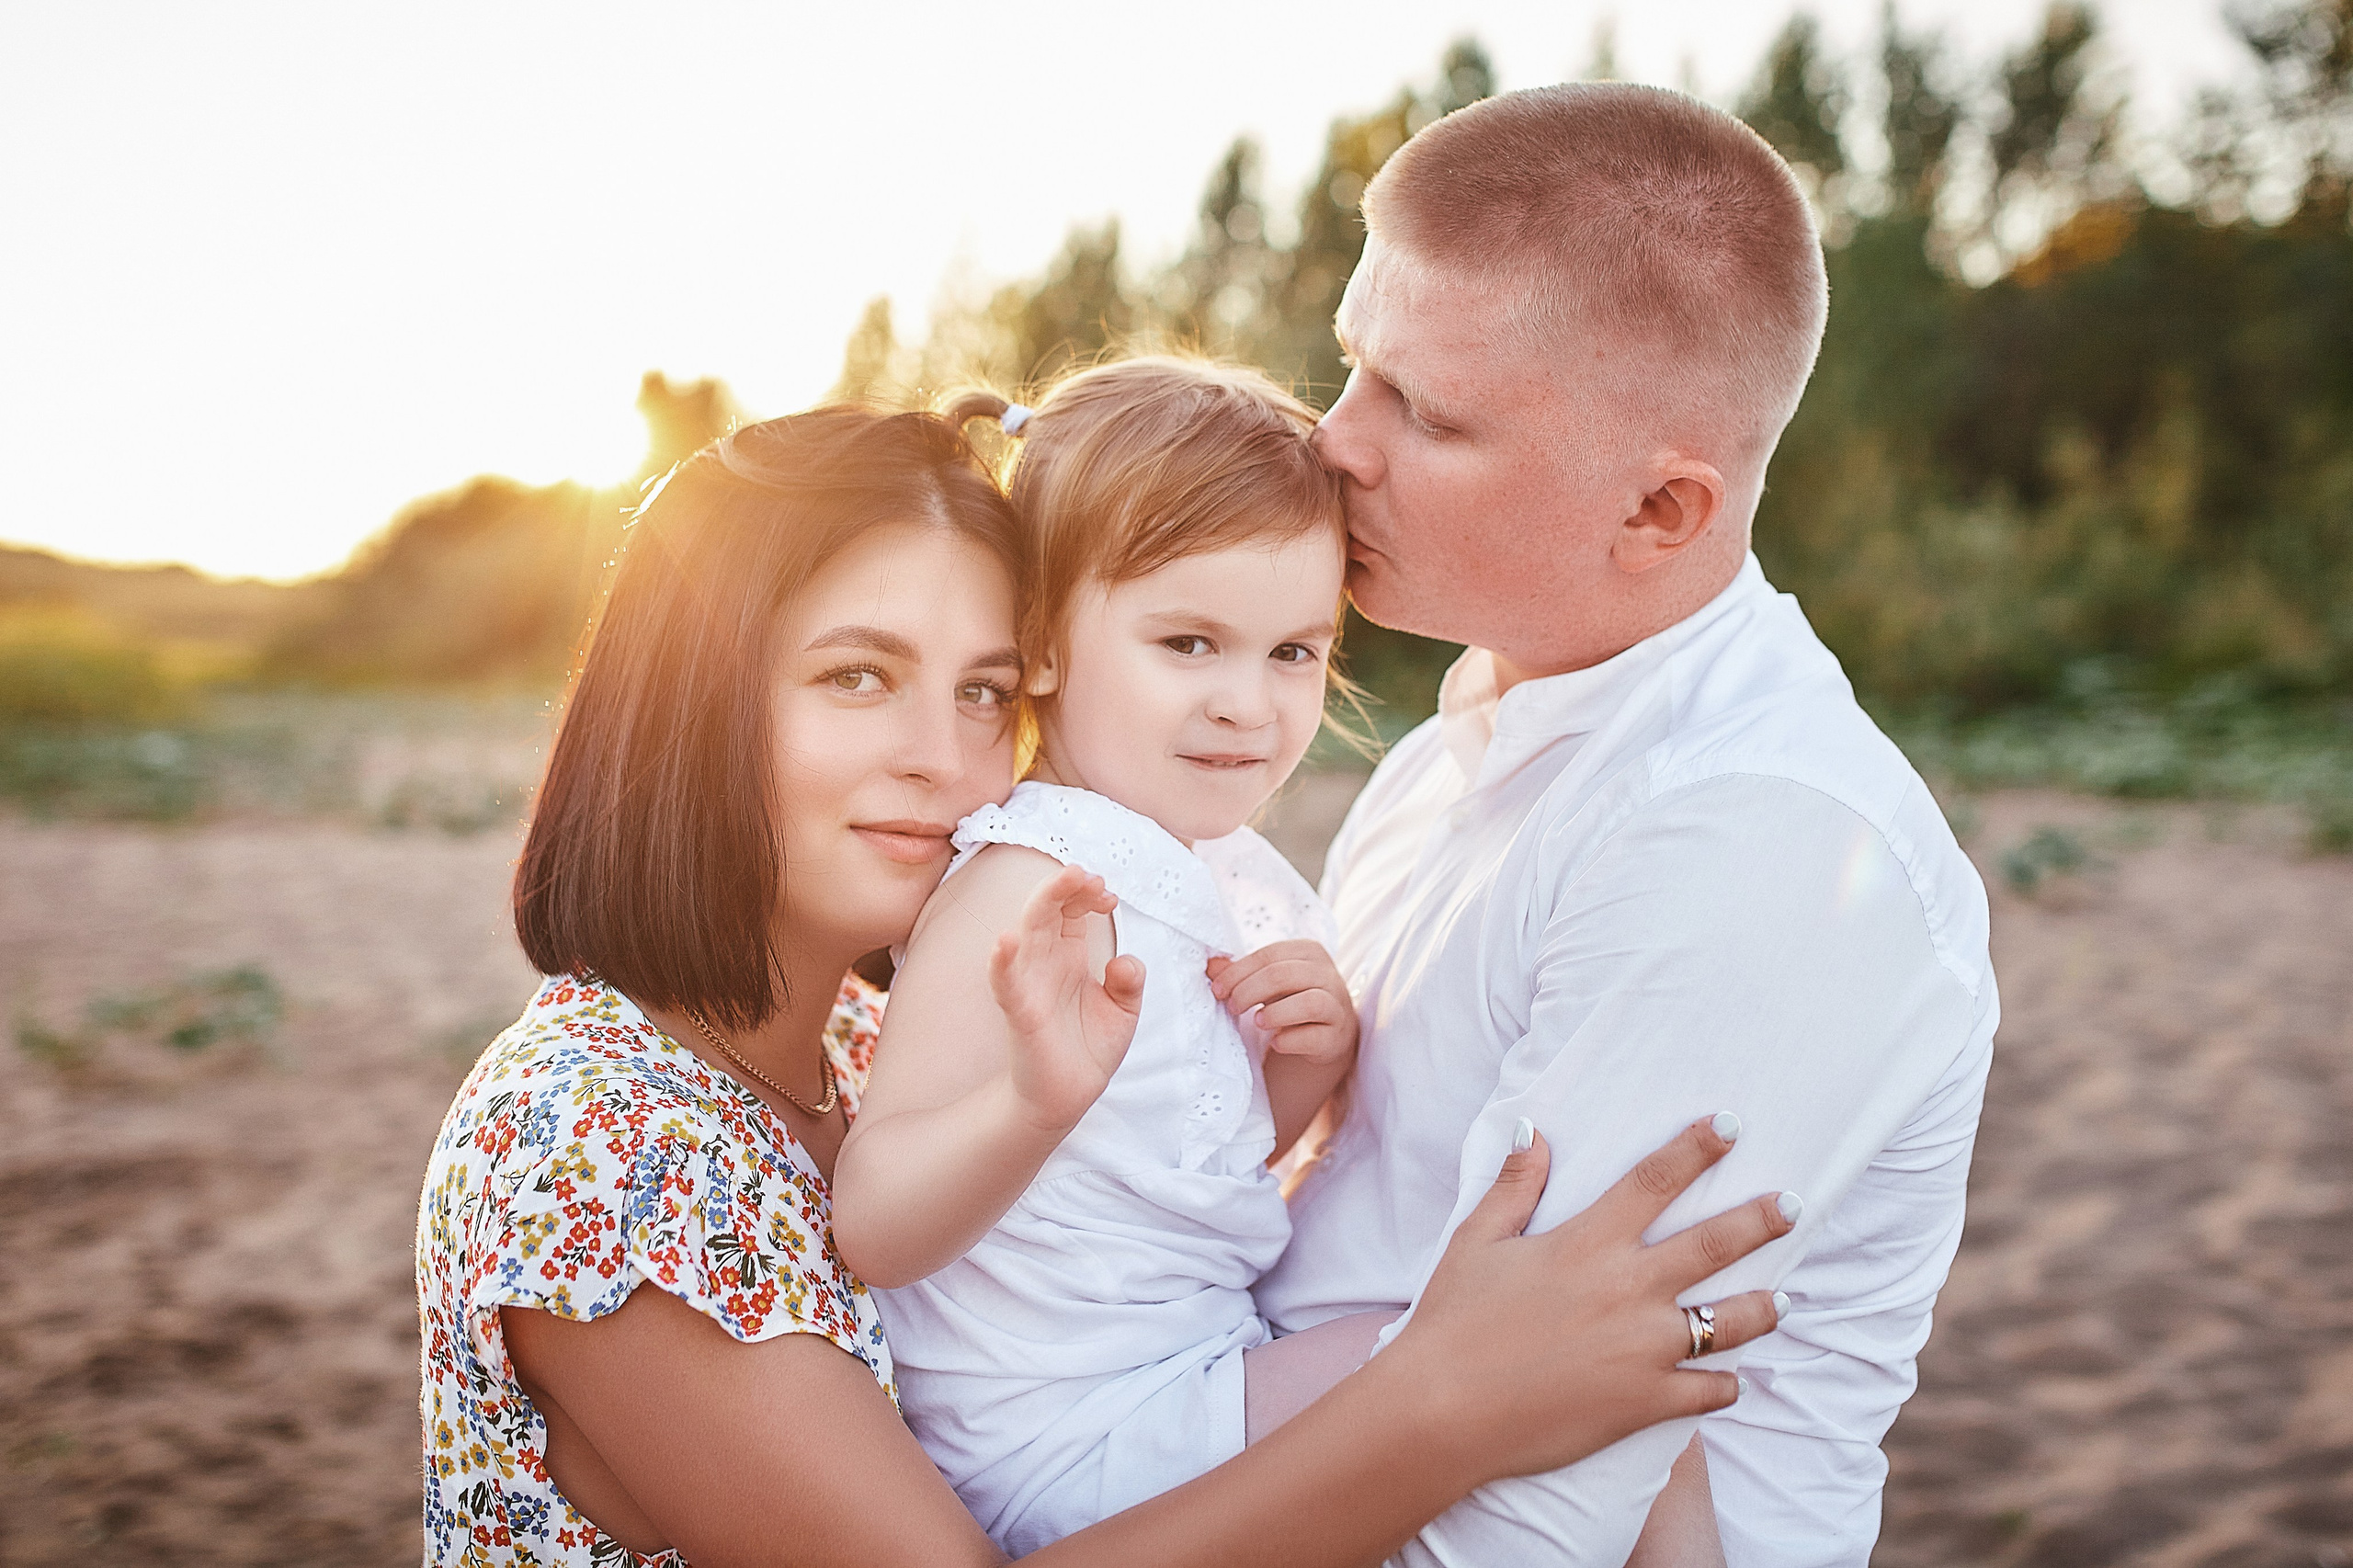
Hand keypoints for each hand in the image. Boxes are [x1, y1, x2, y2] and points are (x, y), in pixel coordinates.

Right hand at [990, 864, 1146, 1130]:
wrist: (1069, 1095)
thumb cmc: (1089, 1047)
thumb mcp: (1123, 1010)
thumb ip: (1129, 983)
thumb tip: (1125, 961)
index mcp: (1068, 956)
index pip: (1071, 911)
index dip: (1088, 895)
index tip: (1108, 893)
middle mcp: (1045, 962)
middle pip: (1047, 911)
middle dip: (1065, 887)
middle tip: (1087, 874)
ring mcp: (1029, 984)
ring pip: (1027, 933)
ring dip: (1042, 905)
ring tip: (1063, 882)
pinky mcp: (1020, 1012)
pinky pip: (1007, 983)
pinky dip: (1002, 961)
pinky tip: (1006, 940)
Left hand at [1206, 940, 1357, 1067]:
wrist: (1324, 1034)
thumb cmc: (1290, 999)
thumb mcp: (1266, 982)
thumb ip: (1240, 973)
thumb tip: (1210, 965)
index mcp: (1308, 952)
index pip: (1269, 955)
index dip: (1238, 972)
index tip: (1218, 990)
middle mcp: (1328, 974)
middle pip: (1284, 975)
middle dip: (1250, 991)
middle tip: (1232, 1007)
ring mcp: (1337, 1006)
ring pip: (1310, 1003)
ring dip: (1276, 1012)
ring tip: (1256, 1021)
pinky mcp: (1337, 1036)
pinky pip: (1315, 1037)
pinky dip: (1291, 1040)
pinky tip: (1275, 1043)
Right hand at [1386, 1116, 1794, 1486]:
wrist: (1444, 1411)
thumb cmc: (1453, 1322)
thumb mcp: (1476, 1241)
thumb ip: (1513, 1187)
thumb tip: (1532, 1132)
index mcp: (1587, 1243)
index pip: (1655, 1180)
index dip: (1696, 1148)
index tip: (1729, 1126)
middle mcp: (1628, 1289)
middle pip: (1712, 1245)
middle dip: (1759, 1221)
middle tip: (1791, 1207)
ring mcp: (1644, 1349)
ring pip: (1729, 1323)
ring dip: (1763, 1308)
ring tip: (1784, 1300)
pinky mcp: (1646, 1403)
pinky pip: (1708, 1391)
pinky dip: (1725, 1385)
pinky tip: (1730, 1381)